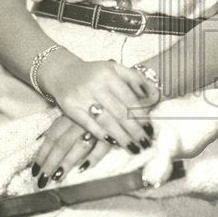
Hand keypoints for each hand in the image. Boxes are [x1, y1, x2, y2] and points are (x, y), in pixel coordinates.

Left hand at [32, 115, 111, 186]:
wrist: (124, 103)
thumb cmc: (100, 108)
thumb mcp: (80, 111)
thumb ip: (67, 125)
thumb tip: (48, 146)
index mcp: (72, 113)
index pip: (52, 135)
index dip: (42, 154)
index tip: (35, 170)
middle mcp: (82, 120)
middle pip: (61, 143)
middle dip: (50, 163)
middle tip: (41, 181)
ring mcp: (97, 126)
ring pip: (78, 146)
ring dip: (66, 163)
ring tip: (56, 178)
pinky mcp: (113, 133)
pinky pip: (102, 147)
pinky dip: (92, 158)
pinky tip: (83, 169)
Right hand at [38, 53, 157, 151]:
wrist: (63, 72)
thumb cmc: (95, 73)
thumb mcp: (115, 69)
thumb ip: (135, 79)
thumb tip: (154, 94)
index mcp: (109, 74)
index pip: (129, 98)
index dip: (141, 115)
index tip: (150, 129)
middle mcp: (95, 85)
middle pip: (119, 112)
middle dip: (134, 130)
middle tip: (145, 143)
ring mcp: (81, 96)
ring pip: (105, 121)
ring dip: (121, 136)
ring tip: (133, 147)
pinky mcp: (69, 108)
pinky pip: (88, 125)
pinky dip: (101, 134)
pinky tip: (113, 142)